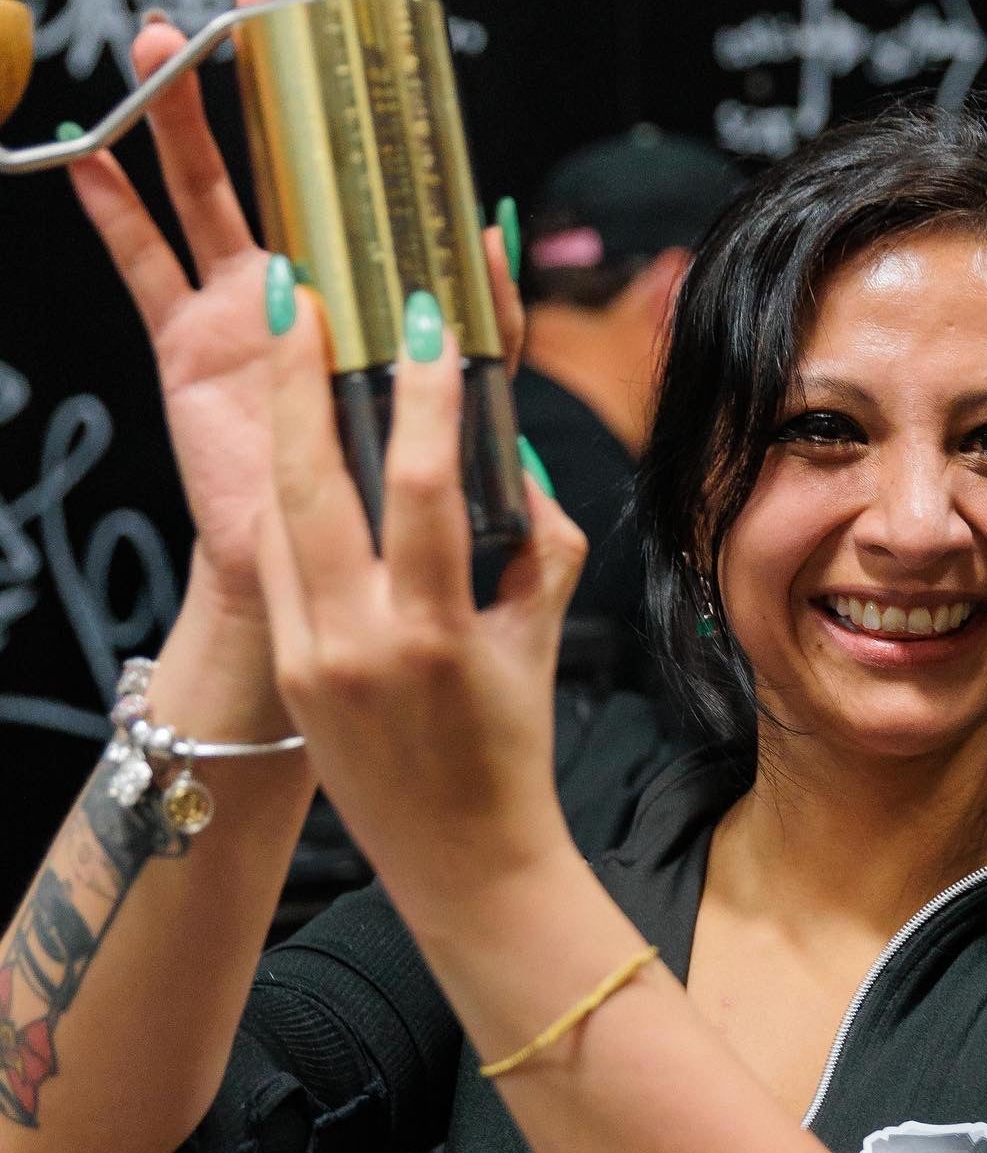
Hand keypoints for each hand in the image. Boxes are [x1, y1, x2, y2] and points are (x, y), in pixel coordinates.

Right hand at [67, 0, 525, 616]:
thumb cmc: (409, 501)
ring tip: (168, 47)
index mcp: (379, 295)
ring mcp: (251, 310)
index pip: (378, 195)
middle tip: (261, 11)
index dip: (369, 126)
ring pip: (215, 198)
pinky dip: (120, 214)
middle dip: (273, 93)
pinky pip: (147, 268)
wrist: (345, 580)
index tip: (369, 51)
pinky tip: (91, 158)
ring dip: (188, 126)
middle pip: (290, 172)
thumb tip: (496, 230)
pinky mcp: (195, 343)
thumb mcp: (464, 406)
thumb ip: (488, 327)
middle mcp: (316, 288)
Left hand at [256, 288, 584, 925]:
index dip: (425, 394)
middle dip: (298, 378)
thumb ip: (537, 534)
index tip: (423, 322)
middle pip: (310, 482)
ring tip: (284, 348)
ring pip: (278, 514)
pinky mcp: (287, 668)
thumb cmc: (515, 744)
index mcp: (433, 631)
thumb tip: (504, 452)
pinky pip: (280, 561)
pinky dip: (289, 494)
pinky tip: (296, 444)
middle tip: (299, 294)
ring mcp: (308, 657)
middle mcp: (355, 641)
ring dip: (280, 426)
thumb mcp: (542, 632)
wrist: (464, 859)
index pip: (424, 485)